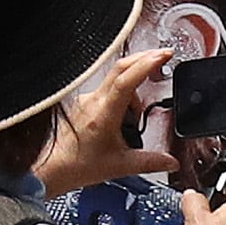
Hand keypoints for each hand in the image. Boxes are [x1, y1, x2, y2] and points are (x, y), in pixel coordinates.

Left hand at [34, 49, 175, 196]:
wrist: (53, 168)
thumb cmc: (79, 165)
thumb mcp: (121, 166)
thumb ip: (150, 162)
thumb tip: (171, 161)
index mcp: (104, 113)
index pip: (126, 80)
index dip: (146, 64)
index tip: (163, 55)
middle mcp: (94, 101)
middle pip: (121, 67)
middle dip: (144, 58)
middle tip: (163, 57)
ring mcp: (87, 99)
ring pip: (116, 81)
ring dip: (133, 90)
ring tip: (135, 118)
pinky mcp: (84, 103)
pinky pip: (108, 91)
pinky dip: (121, 97)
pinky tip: (123, 117)